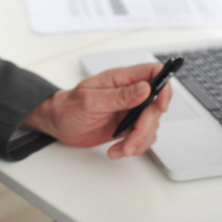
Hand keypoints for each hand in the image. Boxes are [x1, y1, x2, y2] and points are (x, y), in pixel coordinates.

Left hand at [21, 62, 171, 158]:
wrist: (58, 124)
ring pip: (151, 124)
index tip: (161, 105)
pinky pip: (142, 137)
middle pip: (155, 106)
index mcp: (120, 79)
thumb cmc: (68, 106)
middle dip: (146, 126)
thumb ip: (119, 96)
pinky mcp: (126, 126)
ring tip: (120, 148)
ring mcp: (129, 110)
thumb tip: (144, 88)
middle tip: (130, 139)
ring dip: (138, 141)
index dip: (163, 86)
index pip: (152, 72)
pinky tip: (116, 149)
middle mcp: (128, 93)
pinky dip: (132, 147)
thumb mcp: (90, 100)